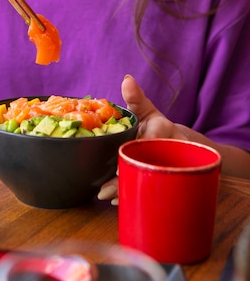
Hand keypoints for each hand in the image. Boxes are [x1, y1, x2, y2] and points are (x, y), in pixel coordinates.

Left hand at [97, 75, 187, 203]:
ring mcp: (167, 166)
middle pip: (146, 165)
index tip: (117, 165)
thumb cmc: (154, 126)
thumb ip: (135, 98)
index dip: (133, 151)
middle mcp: (166, 148)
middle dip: (126, 177)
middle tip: (105, 190)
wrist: (176, 144)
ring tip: (105, 197)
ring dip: (127, 191)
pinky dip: (133, 195)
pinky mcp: (163, 180)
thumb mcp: (146, 110)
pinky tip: (115, 201)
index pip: (149, 139)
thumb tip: (127, 79)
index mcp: (162, 129)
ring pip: (148, 181)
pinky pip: (149, 189)